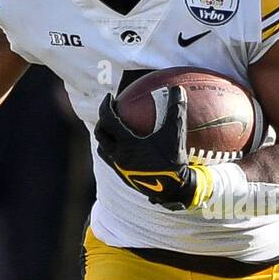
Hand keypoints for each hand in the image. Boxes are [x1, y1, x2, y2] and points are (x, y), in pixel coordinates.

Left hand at [94, 86, 210, 209]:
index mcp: (127, 144)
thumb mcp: (177, 134)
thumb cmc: (174, 161)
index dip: (106, 106)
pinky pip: (113, 162)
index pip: (108, 120)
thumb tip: (178, 88)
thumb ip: (176, 110)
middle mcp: (119, 156)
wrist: (173, 191)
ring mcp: (120, 169)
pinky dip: (114, 152)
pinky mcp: (125, 178)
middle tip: (109, 113)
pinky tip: (126, 149)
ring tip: (111, 131)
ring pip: (103, 150)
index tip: (110, 97)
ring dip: (104, 138)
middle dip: (102, 121)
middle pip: (100, 135)